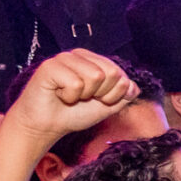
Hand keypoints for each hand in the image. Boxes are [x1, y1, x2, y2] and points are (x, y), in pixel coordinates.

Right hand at [5, 49, 138, 141]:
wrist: (47, 126)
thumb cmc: (74, 113)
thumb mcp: (106, 106)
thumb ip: (123, 96)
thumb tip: (133, 86)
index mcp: (95, 60)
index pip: (121, 74)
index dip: (113, 95)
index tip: (97, 100)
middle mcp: (80, 55)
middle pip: (111, 73)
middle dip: (101, 94)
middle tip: (83, 98)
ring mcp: (64, 58)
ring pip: (95, 76)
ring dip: (83, 95)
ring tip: (70, 96)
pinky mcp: (50, 66)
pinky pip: (75, 84)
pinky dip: (69, 97)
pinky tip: (59, 95)